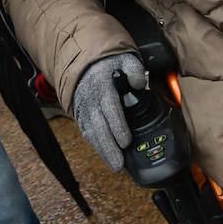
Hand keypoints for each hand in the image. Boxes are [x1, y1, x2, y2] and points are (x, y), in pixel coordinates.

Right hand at [72, 53, 145, 171]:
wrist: (84, 63)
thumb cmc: (107, 63)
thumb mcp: (123, 58)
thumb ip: (133, 68)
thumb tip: (140, 83)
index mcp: (102, 84)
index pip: (109, 106)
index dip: (117, 125)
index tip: (126, 140)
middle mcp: (91, 99)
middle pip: (98, 126)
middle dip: (108, 146)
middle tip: (119, 164)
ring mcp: (85, 109)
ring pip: (91, 132)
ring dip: (103, 150)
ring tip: (115, 166)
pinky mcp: (82, 116)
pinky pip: (88, 133)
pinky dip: (97, 146)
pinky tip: (107, 156)